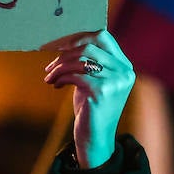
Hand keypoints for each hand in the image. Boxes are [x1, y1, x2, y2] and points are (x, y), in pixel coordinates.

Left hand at [43, 30, 134, 168]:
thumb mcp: (93, 80)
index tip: (59, 45)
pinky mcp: (102, 91)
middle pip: (88, 46)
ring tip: (50, 76)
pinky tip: (55, 84)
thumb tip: (65, 41)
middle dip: (64, 53)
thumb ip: (89, 61)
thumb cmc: (91, 106)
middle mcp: (124, 71)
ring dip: (59, 66)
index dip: (78, 37)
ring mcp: (115, 81)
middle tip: (50, 65)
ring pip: (80, 59)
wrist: (95, 137)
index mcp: (124, 66)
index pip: (103, 36)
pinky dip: (61, 77)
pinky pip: (75, 74)